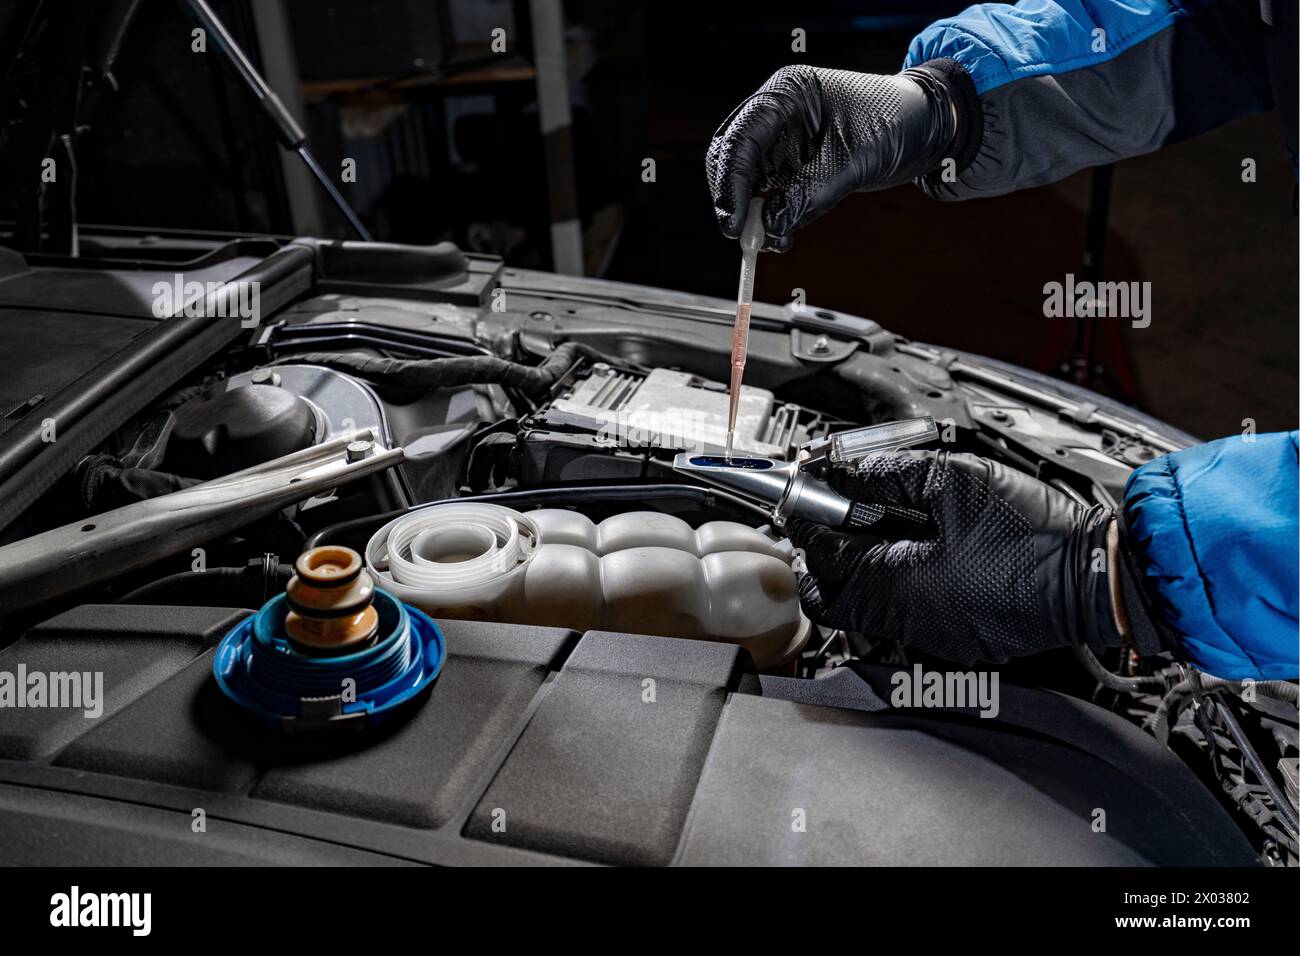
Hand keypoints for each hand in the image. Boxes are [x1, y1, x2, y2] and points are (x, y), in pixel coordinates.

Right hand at [705, 61, 969, 250]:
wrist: (925, 125)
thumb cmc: (895, 123)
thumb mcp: (853, 162)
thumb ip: (809, 195)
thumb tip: (771, 227)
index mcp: (787, 94)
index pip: (740, 138)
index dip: (731, 183)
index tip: (735, 223)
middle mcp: (777, 112)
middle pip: (732, 157)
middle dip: (734, 199)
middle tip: (742, 238)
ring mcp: (782, 137)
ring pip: (746, 179)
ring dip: (752, 213)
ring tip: (772, 241)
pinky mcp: (791, 161)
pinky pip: (767, 191)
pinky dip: (769, 215)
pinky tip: (781, 234)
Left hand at [786, 450, 1123, 664]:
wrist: (1099, 578)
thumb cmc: (1036, 534)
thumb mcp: (954, 482)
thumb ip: (886, 475)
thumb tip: (843, 473)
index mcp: (895, 587)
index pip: (821, 559)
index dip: (809, 519)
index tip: (810, 491)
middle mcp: (906, 622)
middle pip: (834, 595)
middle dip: (827, 552)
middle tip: (839, 511)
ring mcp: (933, 636)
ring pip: (870, 605)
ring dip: (864, 563)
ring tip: (886, 519)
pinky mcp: (958, 637)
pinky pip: (907, 611)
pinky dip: (899, 578)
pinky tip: (923, 544)